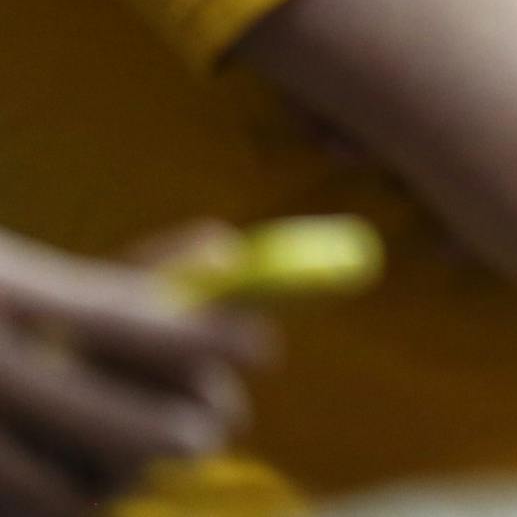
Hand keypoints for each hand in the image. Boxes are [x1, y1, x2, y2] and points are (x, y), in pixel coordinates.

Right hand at [0, 226, 268, 515]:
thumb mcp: (16, 270)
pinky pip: (29, 509)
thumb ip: (111, 280)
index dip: (206, 339)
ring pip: (74, 489)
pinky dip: (65, 501)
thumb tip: (222, 252)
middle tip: (216, 425)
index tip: (265, 346)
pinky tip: (84, 483)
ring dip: (122, 475)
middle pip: (122, 429)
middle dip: (184, 429)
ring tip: (146, 455)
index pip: (128, 322)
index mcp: (7, 296)